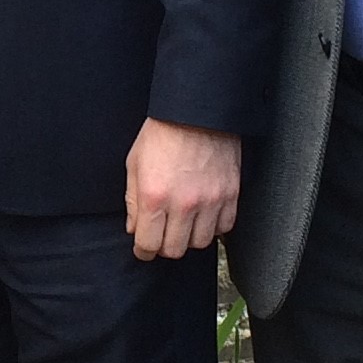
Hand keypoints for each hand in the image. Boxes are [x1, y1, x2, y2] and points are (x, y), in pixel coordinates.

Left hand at [125, 118, 241, 260]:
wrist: (196, 111)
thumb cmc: (163, 133)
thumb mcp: (134, 163)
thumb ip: (132, 201)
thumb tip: (134, 228)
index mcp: (154, 196)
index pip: (148, 244)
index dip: (143, 250)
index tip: (143, 248)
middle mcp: (183, 203)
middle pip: (174, 250)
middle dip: (164, 246)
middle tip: (162, 235)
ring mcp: (210, 200)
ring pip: (200, 243)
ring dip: (189, 237)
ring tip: (183, 223)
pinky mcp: (230, 194)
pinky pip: (224, 228)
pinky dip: (213, 226)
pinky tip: (204, 215)